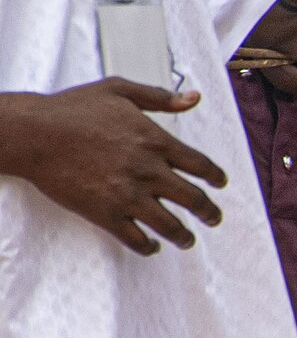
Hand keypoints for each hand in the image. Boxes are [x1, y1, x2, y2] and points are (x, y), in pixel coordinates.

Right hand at [0, 80, 226, 254]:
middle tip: (214, 219)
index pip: (200, 165)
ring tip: (188, 240)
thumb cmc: (73, 108)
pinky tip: (152, 246)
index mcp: (155, 141)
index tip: (220, 184)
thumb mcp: (119, 90)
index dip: (215, 177)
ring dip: (184, 236)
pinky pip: (136, 238)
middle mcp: (148, 171)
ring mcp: (128, 195)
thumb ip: (159, 97)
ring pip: (169, 224)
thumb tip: (193, 97)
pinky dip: (148, 246)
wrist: (36, 134)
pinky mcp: (106, 214)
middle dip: (209, 212)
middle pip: (193, 199)